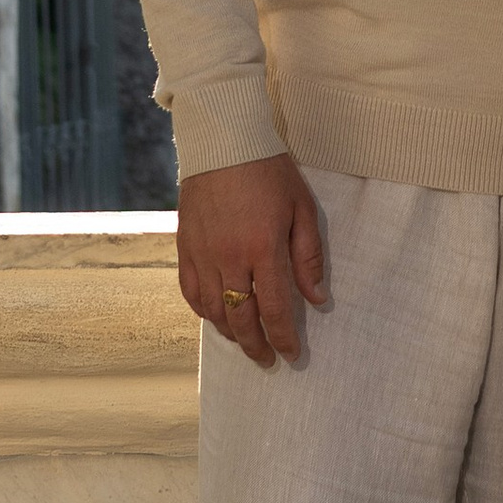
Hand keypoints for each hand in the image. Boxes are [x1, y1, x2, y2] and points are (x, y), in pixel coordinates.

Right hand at [176, 152, 328, 366]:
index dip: (283, 337)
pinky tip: (215, 318)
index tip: (291, 355)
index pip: (274, 308)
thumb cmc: (269, 172)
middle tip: (267, 360)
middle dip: (256, 345)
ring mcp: (202, 253)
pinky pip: (190, 291)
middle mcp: (229, 257)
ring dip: (230, 333)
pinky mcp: (184, 246)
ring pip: (212, 311)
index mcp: (263, 248)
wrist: (222, 141)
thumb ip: (308, 257)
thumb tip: (317, 299)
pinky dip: (203, 311)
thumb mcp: (301, 209)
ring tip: (245, 342)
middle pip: (241, 318)